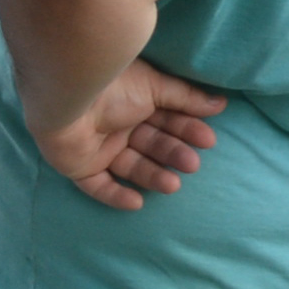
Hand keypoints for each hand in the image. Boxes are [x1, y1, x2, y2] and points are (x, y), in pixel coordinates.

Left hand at [33, 58, 226, 210]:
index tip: (208, 140)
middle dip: (172, 154)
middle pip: (150, 144)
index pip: (165, 120)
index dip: (186, 130)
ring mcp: (96, 146)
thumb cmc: (113, 85)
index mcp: (133, 102)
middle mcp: (116, 124)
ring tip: (173, 185)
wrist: (69, 95)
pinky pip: (96, 186)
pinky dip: (115, 195)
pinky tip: (136, 203)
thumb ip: (186, 97)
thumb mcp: (155, 87)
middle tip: (192, 164)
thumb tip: (220, 103)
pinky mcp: (78, 166)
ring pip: (129, 166)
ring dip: (152, 176)